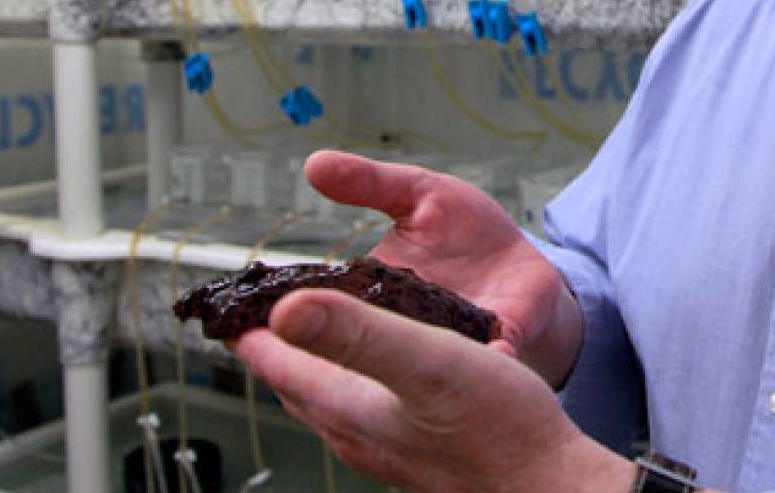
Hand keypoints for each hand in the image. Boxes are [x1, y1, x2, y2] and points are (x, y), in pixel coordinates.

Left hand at [234, 288, 633, 492]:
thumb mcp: (427, 360)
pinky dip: (357, 380)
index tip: (226, 301)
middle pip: (296, 384)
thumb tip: (284, 308)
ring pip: (330, 401)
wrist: (549, 483)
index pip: (275, 363)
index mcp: (349, 407)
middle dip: (275, 345)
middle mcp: (359, 434)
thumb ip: (357, 333)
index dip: (248, 328)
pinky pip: (368, 411)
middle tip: (261, 310)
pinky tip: (384, 372)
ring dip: (315, 364)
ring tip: (314, 333)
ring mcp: (388, 449)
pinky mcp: (419, 453)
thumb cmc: (499, 428)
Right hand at [306, 149, 581, 385]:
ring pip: (426, 362)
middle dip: (345, 347)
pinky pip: (493, 357)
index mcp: (374, 293)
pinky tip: (493, 357)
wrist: (525, 263)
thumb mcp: (419, 193)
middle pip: (368, 344)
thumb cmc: (466, 231)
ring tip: (406, 352)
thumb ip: (370, 183)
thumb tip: (314, 163)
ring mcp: (453, 339)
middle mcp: (405, 327)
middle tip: (328, 341)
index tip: (271, 316)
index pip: (327, 306)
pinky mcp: (500, 340)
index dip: (298, 313)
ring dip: (415, 362)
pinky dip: (492, 359)